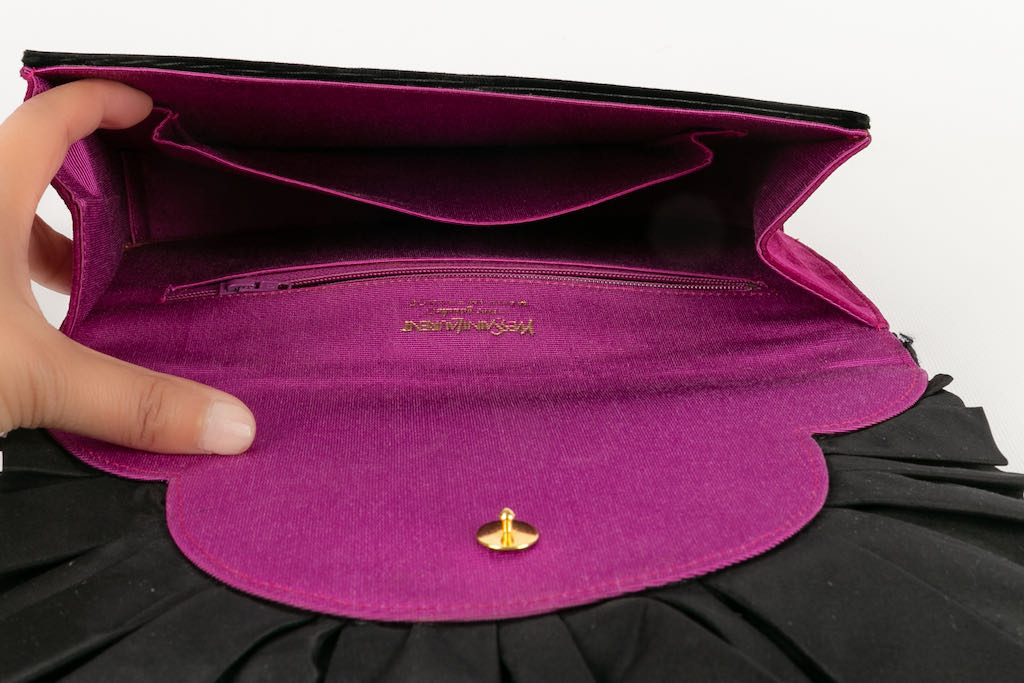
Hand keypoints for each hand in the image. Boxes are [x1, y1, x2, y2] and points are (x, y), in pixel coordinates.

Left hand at [0, 79, 255, 453]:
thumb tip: (229, 426)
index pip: (53, 115)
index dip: (106, 103)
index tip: (147, 110)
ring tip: (79, 283)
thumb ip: (138, 403)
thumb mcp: (32, 380)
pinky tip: (22, 323)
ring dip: (38, 236)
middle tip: (130, 223)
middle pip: (21, 160)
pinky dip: (2, 273)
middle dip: (82, 188)